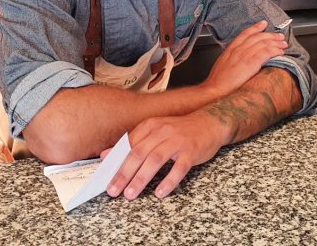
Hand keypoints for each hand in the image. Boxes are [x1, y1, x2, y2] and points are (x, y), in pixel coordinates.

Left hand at [104, 111, 224, 199]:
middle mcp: (162, 131)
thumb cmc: (180, 131)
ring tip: (130, 194)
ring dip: (141, 179)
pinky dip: (169, 181)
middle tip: (114, 191)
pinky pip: (179, 168)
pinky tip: (160, 193)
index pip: (128, 146)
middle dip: (124, 174)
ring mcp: (177, 141)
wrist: (210, 122)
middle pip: (139, 153)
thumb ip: (132, 143)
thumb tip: (107, 155)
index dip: (115, 163)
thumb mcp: (155, 131)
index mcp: (150, 126)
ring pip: (155, 160)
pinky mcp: (191, 151)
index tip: (105, 178)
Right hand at [202, 20, 286, 97]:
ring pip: (263, 43)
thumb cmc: (218, 82)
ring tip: (283, 44)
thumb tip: (241, 60)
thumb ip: (232, 59)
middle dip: (270, 35)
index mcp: (230, 50)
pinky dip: (275, 51)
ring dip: (275, 42)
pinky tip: (280, 52)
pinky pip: (266, 52)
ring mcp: (244, 56)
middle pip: (257, 37)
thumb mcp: (223, 65)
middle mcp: (238, 50)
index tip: (263, 24)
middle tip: (279, 35)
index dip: (255, 28)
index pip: (245, 34)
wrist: (215, 90)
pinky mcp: (250, 63)